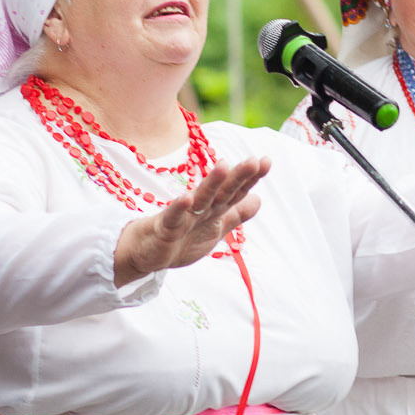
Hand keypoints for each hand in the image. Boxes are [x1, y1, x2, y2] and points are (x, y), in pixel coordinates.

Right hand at [113, 158, 268, 286]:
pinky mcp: (165, 229)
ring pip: (200, 198)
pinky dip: (179, 208)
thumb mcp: (214, 229)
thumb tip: (259, 199)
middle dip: (237, 176)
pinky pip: (173, 217)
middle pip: (222, 191)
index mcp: (214, 209)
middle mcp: (200, 208)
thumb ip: (235, 214)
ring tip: (224, 165)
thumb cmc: (181, 239)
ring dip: (211, 183)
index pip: (235, 191)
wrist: (148, 254)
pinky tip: (187, 198)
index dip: (251, 178)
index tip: (267, 161)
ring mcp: (183, 217)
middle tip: (253, 160)